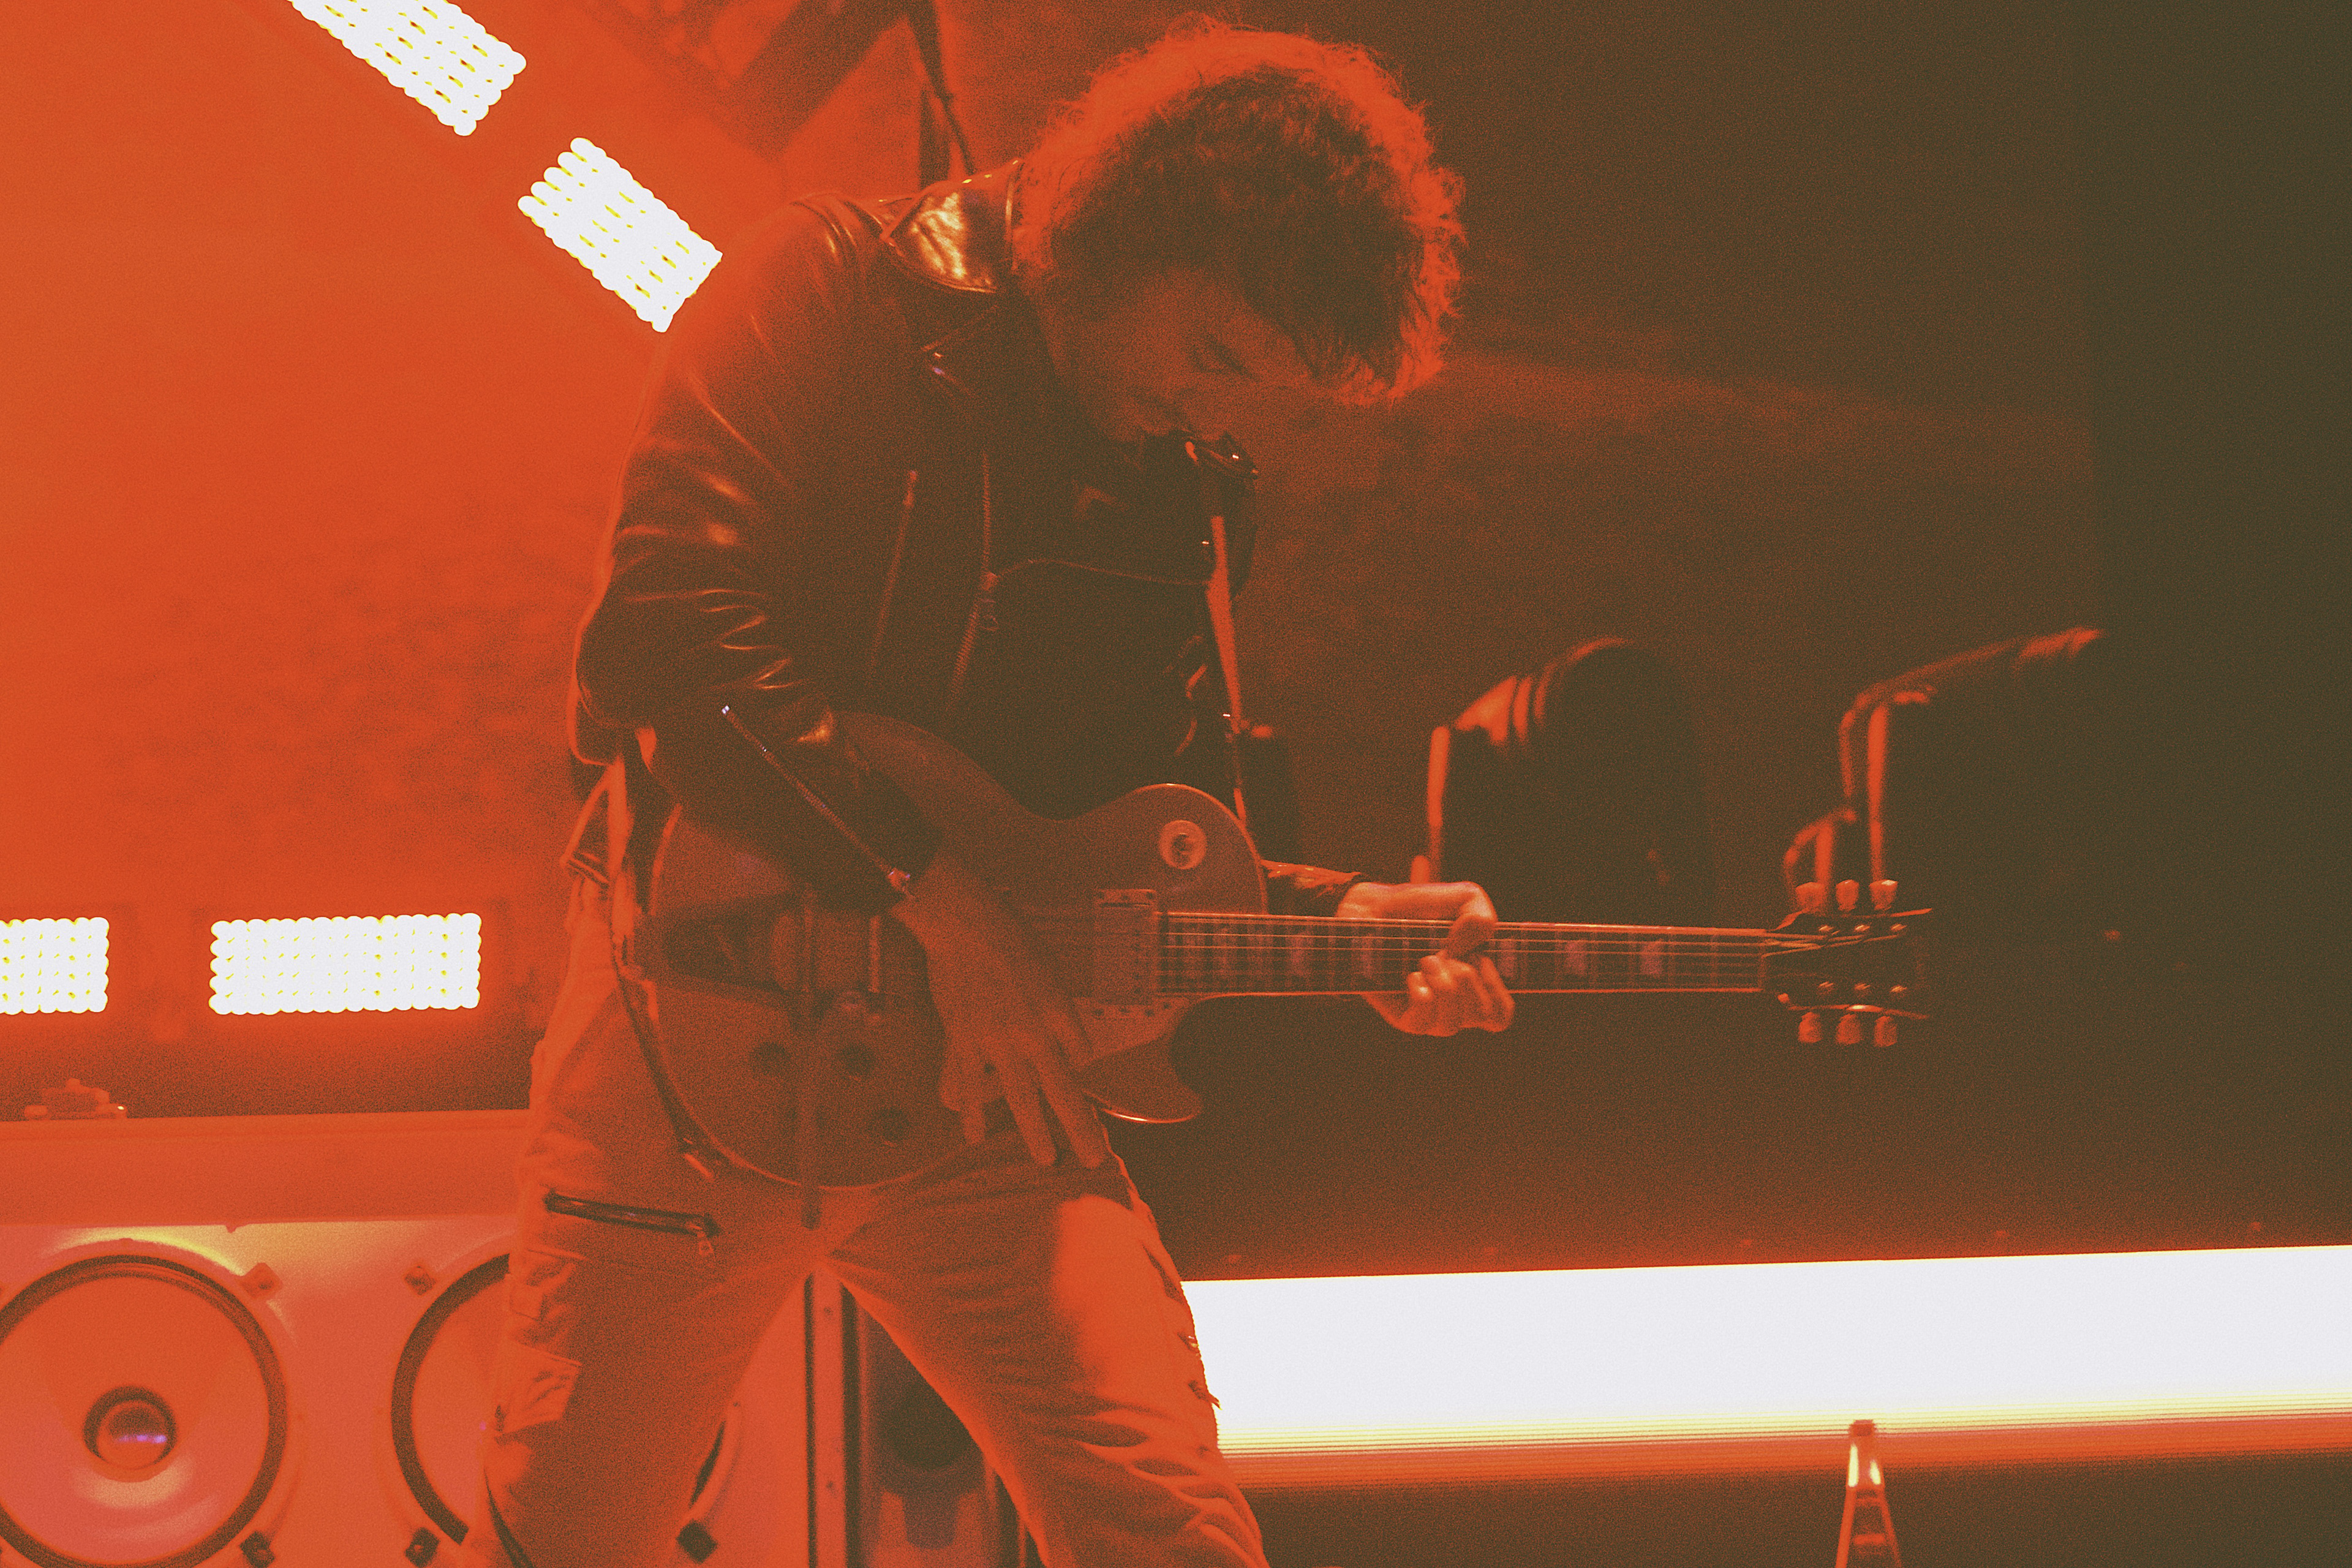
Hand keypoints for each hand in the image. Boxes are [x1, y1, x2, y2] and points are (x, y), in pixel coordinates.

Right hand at [889, 853, 1109, 1167]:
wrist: (966, 925)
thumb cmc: (1011, 936)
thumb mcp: (1049, 967)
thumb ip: (1056, 1006)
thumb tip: (1064, 1042)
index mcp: (1059, 1011)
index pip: (1081, 1054)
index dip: (1080, 1066)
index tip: (1074, 1070)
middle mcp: (1033, 1034)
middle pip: (1062, 1090)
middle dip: (1079, 1128)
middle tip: (1092, 1158)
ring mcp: (997, 1042)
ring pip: (1020, 1098)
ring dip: (1034, 1132)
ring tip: (1044, 1160)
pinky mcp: (963, 1041)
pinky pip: (968, 1085)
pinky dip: (969, 1113)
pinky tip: (972, 1135)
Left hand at [1336, 878, 1514, 1035]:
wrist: (1374, 909)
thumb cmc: (1422, 908)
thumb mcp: (1465, 897)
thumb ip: (1482, 918)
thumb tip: (1466, 950)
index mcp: (1477, 984)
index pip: (1501, 1015)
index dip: (1498, 989)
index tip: (1480, 958)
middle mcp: (1456, 1005)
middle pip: (1483, 1017)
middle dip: (1469, 978)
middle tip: (1446, 952)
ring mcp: (1430, 1014)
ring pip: (1453, 1024)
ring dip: (1444, 985)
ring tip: (1426, 959)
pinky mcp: (1404, 1018)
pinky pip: (1424, 1022)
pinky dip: (1422, 994)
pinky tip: (1412, 975)